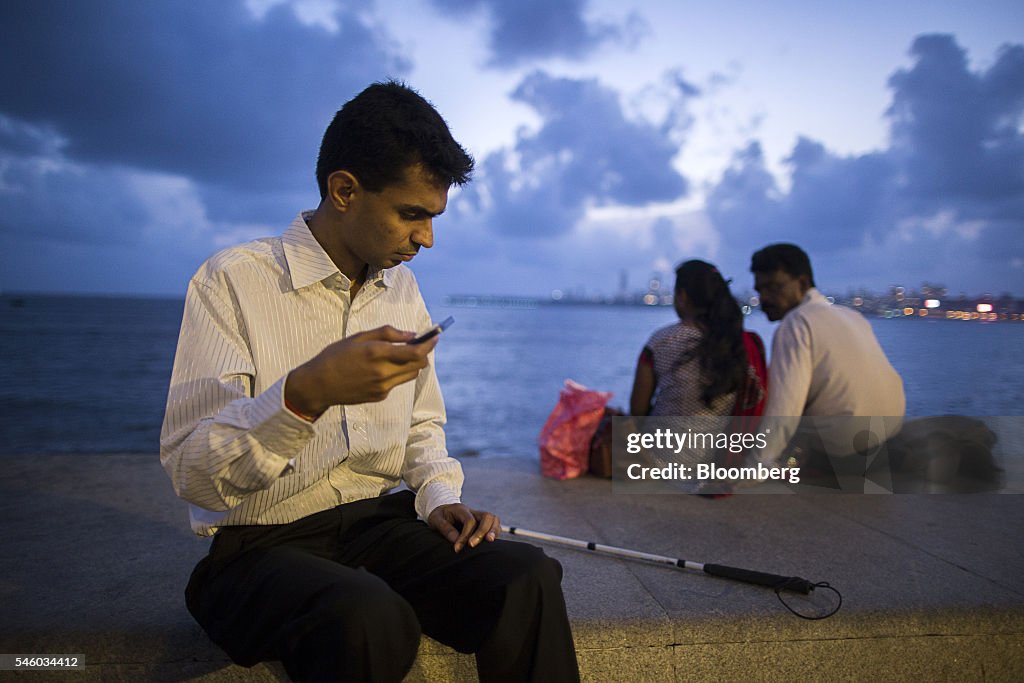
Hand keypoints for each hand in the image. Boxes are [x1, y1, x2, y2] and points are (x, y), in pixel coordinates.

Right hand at [285, 326, 437, 417]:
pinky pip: (396, 383)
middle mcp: (383, 372)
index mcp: (377, 353)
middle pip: (419, 365)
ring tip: (401, 354)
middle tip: (419, 344)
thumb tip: (412, 335)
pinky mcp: (380, 396)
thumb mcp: (359, 337)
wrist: (318, 385)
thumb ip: (387, 333)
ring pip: (411, 375)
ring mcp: (382, 387)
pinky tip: (381, 368)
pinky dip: (396, 373)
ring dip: (412, 364)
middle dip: (423, 353)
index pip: (416, 352)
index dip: (430, 344)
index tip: (436, 336)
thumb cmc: (336, 356)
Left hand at [427, 503, 500, 552]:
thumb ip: (445, 529)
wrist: (443, 512)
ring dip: (493, 531)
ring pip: (494, 520)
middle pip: (487, 517)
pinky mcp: (483, 523)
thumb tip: (456, 540)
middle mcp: (473, 511)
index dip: (464, 536)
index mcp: (461, 509)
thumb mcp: (436, 520)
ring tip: (489, 542)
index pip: (469, 521)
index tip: (457, 549)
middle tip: (472, 545)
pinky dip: (495, 533)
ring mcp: (480, 517)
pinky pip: (495, 526)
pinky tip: (490, 544)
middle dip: (482, 532)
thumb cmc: (439, 517)